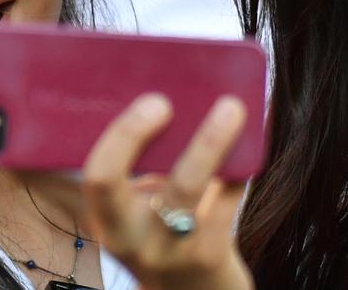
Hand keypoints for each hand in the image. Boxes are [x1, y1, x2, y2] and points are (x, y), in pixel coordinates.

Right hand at [82, 94, 253, 289]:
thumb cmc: (169, 236)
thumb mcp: (143, 211)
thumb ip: (149, 167)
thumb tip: (174, 91)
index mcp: (106, 219)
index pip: (95, 175)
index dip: (117, 136)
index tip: (149, 101)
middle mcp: (127, 237)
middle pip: (111, 181)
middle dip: (132, 133)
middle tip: (164, 100)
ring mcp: (166, 249)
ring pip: (185, 186)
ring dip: (209, 140)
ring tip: (231, 107)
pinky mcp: (207, 255)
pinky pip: (226, 198)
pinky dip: (240, 166)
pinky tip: (252, 140)